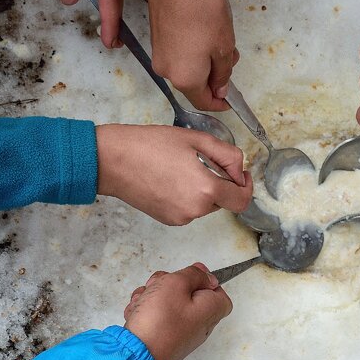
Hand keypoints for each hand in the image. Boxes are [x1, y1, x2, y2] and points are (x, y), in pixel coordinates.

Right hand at [95, 124, 252, 224]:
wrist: (112, 160)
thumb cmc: (149, 145)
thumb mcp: (195, 139)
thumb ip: (226, 155)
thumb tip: (239, 170)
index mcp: (205, 189)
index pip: (241, 200)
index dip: (246, 187)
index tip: (241, 175)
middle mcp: (195, 210)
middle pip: (223, 201)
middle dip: (221, 183)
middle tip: (204, 160)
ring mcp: (180, 218)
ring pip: (205, 205)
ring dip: (203, 189)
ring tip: (182, 167)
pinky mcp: (167, 220)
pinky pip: (189, 209)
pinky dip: (188, 196)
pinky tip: (171, 178)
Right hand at [124, 263, 231, 359]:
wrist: (136, 355)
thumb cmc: (159, 320)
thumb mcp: (177, 283)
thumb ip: (194, 275)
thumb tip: (208, 276)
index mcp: (211, 310)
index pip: (218, 291)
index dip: (202, 279)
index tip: (186, 275)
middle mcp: (199, 325)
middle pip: (189, 294)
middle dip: (168, 285)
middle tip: (158, 287)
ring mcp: (181, 333)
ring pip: (168, 303)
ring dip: (152, 297)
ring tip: (143, 302)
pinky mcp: (163, 340)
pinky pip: (156, 318)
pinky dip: (145, 312)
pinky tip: (137, 314)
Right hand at [146, 0, 237, 111]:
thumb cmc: (202, 10)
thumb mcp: (224, 45)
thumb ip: (223, 73)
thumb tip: (219, 90)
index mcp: (186, 79)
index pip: (204, 103)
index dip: (220, 103)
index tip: (234, 98)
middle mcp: (168, 73)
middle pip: (195, 86)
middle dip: (216, 78)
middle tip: (233, 57)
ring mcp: (160, 57)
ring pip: (188, 70)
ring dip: (207, 63)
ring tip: (222, 39)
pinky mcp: (157, 42)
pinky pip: (180, 57)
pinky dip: (195, 53)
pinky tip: (205, 34)